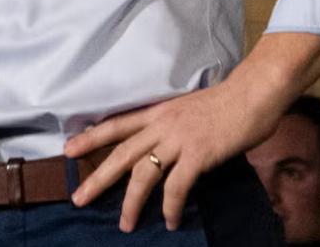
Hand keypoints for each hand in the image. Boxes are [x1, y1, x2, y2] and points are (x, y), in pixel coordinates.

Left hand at [64, 32, 319, 231]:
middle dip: (98, 178)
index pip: (116, 124)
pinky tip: (170, 221)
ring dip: (132, 203)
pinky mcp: (198, 154)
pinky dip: (171, 207)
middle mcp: (161, 124)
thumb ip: (172, 128)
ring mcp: (178, 139)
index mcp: (158, 112)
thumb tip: (165, 150)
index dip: (90, 137)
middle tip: (78, 198)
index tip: (67, 150)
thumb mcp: (187, 110)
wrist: (252, 94)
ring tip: (125, 225)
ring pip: (143, 174)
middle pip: (120, 153)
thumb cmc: (226, 102)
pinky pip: (177, 186)